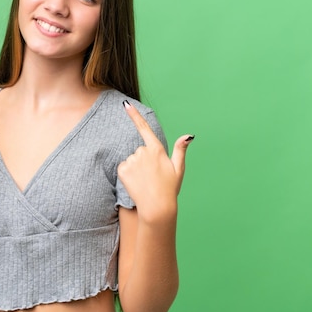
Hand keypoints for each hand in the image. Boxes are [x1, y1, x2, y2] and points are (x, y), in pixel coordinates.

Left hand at [117, 100, 193, 222]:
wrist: (157, 207)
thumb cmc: (169, 189)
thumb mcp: (178, 168)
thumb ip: (180, 150)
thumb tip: (189, 135)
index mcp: (157, 149)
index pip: (144, 128)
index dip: (134, 115)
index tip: (125, 104)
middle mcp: (143, 152)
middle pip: (139, 150)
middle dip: (144, 160)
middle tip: (152, 176)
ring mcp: (132, 160)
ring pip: (131, 160)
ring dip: (136, 168)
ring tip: (145, 181)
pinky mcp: (122, 170)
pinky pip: (123, 168)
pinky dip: (127, 174)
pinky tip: (136, 183)